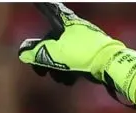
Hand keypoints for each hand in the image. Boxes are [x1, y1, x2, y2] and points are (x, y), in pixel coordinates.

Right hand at [17, 2, 135, 105]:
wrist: (111, 64)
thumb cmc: (83, 53)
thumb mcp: (55, 53)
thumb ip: (37, 53)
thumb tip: (24, 53)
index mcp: (67, 23)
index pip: (50, 10)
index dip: (42, 6)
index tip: (35, 1)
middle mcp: (76, 30)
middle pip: (54, 41)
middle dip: (46, 58)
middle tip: (40, 72)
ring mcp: (85, 43)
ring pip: (64, 54)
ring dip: (59, 68)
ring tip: (61, 78)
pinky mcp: (92, 56)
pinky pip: (76, 62)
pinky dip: (71, 71)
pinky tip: (71, 80)